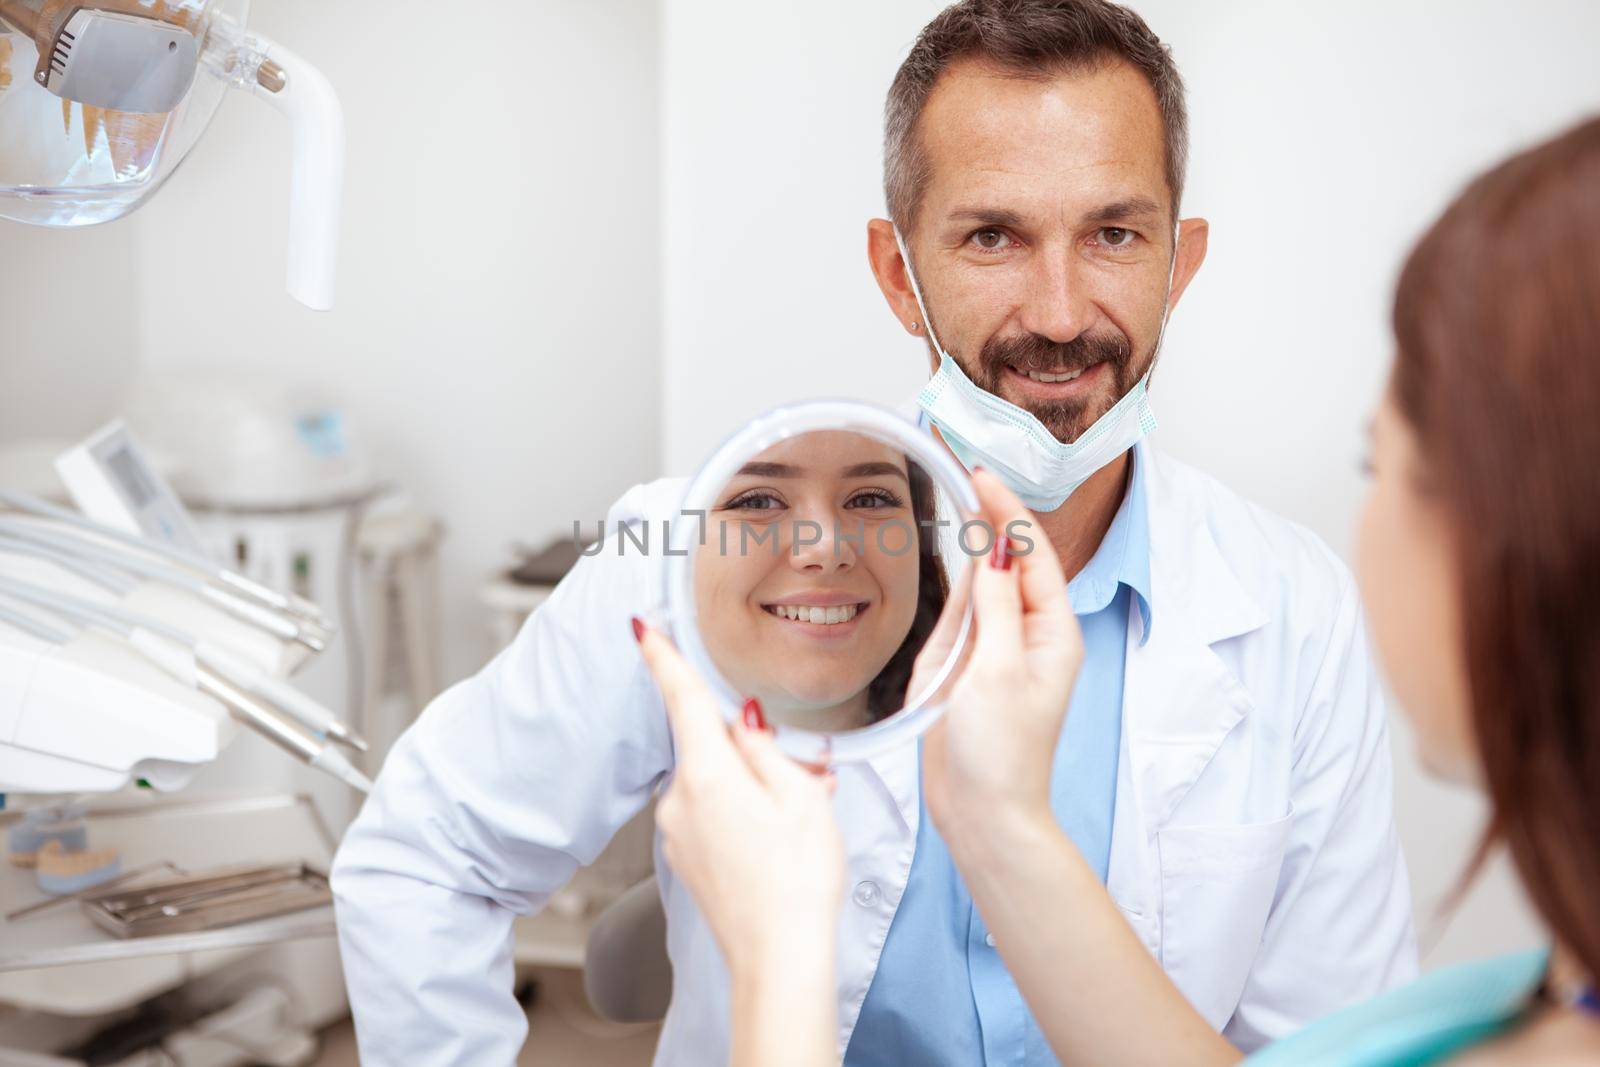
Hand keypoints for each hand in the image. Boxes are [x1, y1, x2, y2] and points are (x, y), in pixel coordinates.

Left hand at [634, 619, 844, 978]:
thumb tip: (743, 721)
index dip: (663, 657)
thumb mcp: (801, 797)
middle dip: (755, 749)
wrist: (779, 959)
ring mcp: (678, 833)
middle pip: (712, 745)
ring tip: (805, 816)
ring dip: (756, 786)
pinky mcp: (686, 859)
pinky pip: (713, 814)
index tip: (642, 626)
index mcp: (706, 773)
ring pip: (717, 783)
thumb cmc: (797, 881)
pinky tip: (782, 839)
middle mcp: (680, 800)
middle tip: (809, 777)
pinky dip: (745, 814)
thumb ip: (766, 748)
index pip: (680, 698)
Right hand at [916, 469, 1083, 848]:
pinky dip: (952, 594)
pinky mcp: (968, 671)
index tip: (979, 474)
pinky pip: (958, 620)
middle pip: (1007, 563)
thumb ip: (992, 607)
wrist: (983, 817)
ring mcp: (998, 653)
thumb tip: (990, 550)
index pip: (1029, 555)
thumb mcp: (997, 672)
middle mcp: (1028, 637)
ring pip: (980, 587)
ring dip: (969, 551)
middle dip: (988, 517)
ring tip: (958, 499)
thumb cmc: (1002, 755)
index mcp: (1051, 634)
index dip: (1006, 511)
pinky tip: (947, 569)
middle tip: (959, 470)